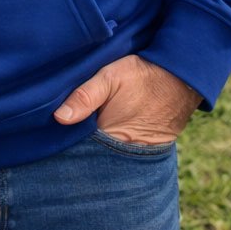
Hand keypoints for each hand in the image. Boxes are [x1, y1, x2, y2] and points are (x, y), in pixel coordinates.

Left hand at [54, 55, 201, 144]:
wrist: (182, 79)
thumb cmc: (143, 76)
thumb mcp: (110, 77)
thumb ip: (85, 96)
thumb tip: (59, 117)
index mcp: (112, 137)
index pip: (78, 148)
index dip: (63, 138)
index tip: (48, 126)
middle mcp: (123, 152)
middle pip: (90, 153)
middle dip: (74, 142)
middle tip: (58, 124)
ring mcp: (135, 153)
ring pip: (103, 152)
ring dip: (91, 142)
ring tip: (75, 124)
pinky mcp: (143, 149)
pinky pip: (118, 149)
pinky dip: (107, 141)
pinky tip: (96, 127)